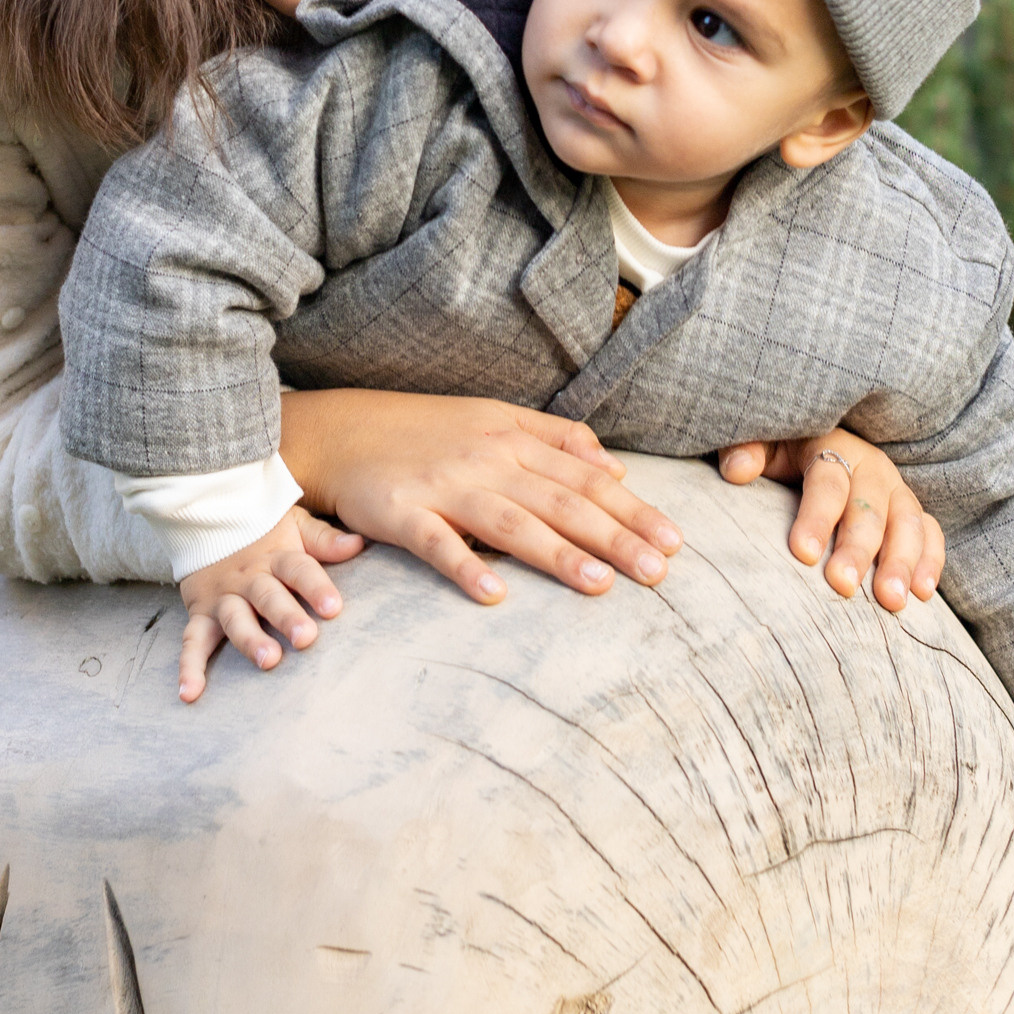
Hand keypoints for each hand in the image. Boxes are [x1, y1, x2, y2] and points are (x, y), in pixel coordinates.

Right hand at [177, 507, 362, 704]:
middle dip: (286, 617)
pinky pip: (192, 641)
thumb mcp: (294, 525)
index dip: (316, 587)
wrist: (205, 515)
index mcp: (276, 556)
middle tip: (305, 638)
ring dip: (250, 640)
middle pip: (268, 597)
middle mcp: (249, 578)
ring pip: (235, 619)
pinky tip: (191, 692)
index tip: (333, 608)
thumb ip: (323, 539)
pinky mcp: (200, 612)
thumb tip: (358, 543)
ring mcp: (223, 596)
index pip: (299, 570)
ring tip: (268, 660)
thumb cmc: (262, 530)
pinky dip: (189, 667)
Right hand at [278, 388, 681, 605]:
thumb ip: (556, 439)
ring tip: (601, 584)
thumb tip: (615, 467)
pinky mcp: (400, 513)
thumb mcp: (494, 419)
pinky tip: (494, 594)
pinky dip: (465, 567)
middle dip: (615, 536)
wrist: (339, 432)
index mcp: (513, 438)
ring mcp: (444, 485)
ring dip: (558, 554)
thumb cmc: (423, 431)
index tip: (673, 542)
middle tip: (658, 572)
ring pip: (511, 521)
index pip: (586, 478)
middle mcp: (487, 459)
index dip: (632, 509)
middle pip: (561, 501)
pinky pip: (436, 543)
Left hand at [719, 428, 945, 608]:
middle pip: (869, 509)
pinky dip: (931, 561)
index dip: (816, 516)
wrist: (813, 451)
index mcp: (831, 447)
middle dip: (857, 549)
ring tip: (891, 601)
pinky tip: (922, 594)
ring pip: (907, 523)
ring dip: (902, 562)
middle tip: (842, 587)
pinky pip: (930, 534)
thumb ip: (746, 451)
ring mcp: (896, 490)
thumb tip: (737, 470)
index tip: (801, 554)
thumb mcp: (762, 446)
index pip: (827, 482)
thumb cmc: (780, 456)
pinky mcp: (912, 512)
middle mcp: (870, 466)